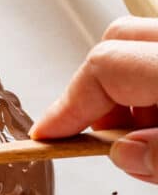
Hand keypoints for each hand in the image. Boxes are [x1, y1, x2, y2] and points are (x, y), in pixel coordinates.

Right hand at [31, 16, 157, 183]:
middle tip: (99, 138)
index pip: (104, 68)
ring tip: (144, 136)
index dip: (68, 105)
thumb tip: (126, 152)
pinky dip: (150, 82)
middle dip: (95, 91)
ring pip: (140, 43)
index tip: (47, 135)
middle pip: (117, 42)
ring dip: (127, 88)